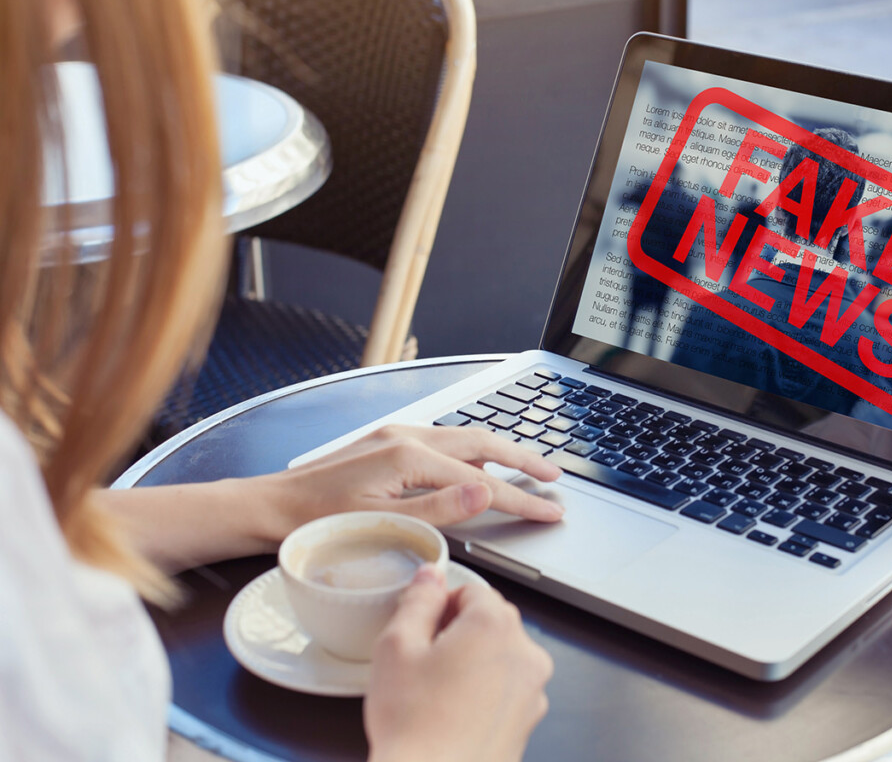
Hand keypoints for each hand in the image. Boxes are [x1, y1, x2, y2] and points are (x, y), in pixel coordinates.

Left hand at [269, 424, 563, 532]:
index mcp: (408, 456)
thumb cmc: (317, 520)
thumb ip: (439, 509)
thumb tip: (487, 490)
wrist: (270, 506)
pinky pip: (442, 442)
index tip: (551, 510)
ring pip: (463, 438)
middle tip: (554, 476)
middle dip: (522, 458)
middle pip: (482, 442)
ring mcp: (395, 435)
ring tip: (527, 468)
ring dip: (499, 452)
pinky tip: (475, 466)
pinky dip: (469, 453)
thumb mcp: (383, 523)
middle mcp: (406, 436)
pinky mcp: (387, 443)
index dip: (521, 498)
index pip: (482, 480)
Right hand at [364, 565, 552, 761]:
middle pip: (490, 621)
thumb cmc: (414, 725)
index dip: (440, 606)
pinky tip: (451, 714)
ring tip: (435, 692)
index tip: (422, 629)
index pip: (472, 589)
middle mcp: (524, 653)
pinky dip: (483, 693)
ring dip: (472, 663)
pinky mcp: (528, 721)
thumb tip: (431, 576)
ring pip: (498, 657)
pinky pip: (504, 690)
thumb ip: (418, 599)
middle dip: (457, 632)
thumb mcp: (397, 646)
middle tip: (422, 662)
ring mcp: (532, 691)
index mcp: (496, 625)